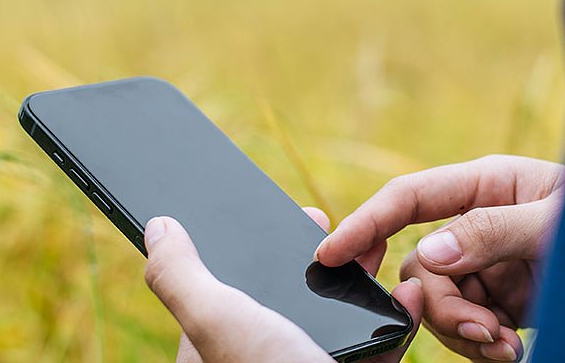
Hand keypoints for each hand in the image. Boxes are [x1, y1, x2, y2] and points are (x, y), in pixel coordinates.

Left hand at [145, 207, 422, 362]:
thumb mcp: (214, 323)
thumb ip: (180, 277)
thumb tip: (157, 229)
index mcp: (218, 347)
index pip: (227, 285)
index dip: (251, 248)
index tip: (282, 216)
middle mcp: (265, 357)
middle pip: (291, 295)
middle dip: (319, 258)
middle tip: (341, 230)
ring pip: (339, 316)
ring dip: (362, 279)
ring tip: (377, 247)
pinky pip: (380, 343)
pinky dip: (397, 317)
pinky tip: (407, 293)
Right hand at [315, 155, 564, 361]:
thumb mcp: (555, 222)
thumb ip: (490, 233)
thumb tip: (427, 256)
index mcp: (485, 185)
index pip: (409, 199)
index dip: (364, 224)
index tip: (328, 256)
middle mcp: (479, 225)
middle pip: (421, 269)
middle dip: (443, 309)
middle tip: (486, 335)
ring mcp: (489, 266)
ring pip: (440, 306)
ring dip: (467, 336)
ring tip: (508, 348)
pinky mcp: (503, 303)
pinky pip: (467, 330)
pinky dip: (483, 347)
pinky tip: (514, 351)